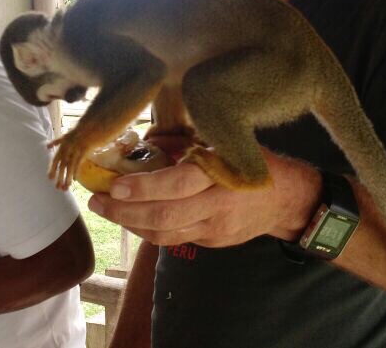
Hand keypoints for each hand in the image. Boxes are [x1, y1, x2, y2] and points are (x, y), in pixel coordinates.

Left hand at [88, 149, 320, 247]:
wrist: (288, 199)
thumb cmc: (252, 161)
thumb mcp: (223, 142)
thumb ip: (184, 144)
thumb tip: (142, 143)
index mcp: (222, 174)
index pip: (178, 185)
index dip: (144, 188)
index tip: (115, 185)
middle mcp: (218, 205)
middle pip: (164, 216)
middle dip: (125, 211)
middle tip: (97, 201)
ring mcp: (215, 228)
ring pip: (165, 233)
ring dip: (131, 223)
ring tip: (106, 209)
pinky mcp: (212, 242)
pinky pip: (174, 238)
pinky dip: (148, 229)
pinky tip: (132, 218)